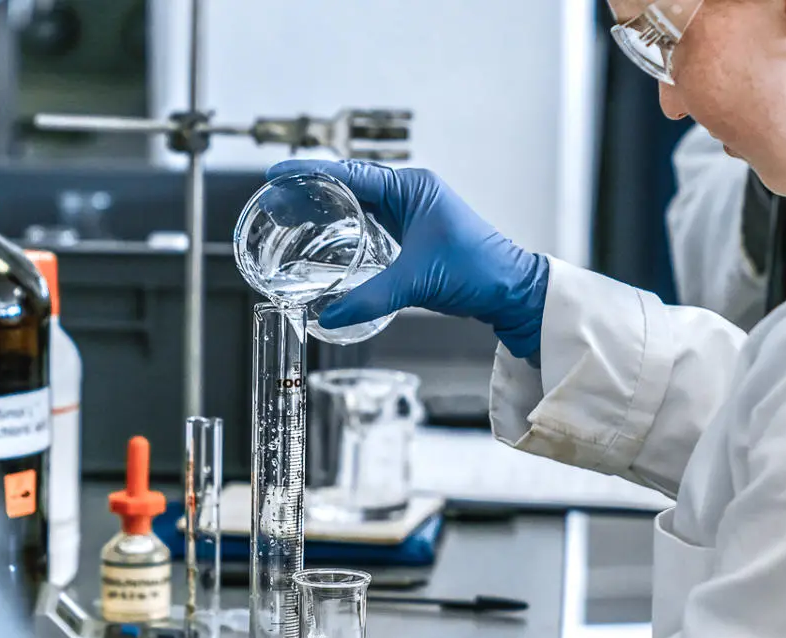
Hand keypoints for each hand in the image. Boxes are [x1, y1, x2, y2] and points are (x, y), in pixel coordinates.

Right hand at [266, 159, 549, 359]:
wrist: (512, 289)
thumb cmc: (478, 271)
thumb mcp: (417, 282)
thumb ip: (370, 298)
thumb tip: (329, 317)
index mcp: (410, 187)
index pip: (348, 173)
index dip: (308, 173)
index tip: (276, 174)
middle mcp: (409, 192)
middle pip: (347, 185)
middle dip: (308, 191)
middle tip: (273, 202)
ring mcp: (411, 211)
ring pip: (356, 204)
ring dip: (324, 209)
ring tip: (288, 217)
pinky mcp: (412, 232)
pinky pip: (369, 223)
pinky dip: (342, 228)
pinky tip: (322, 240)